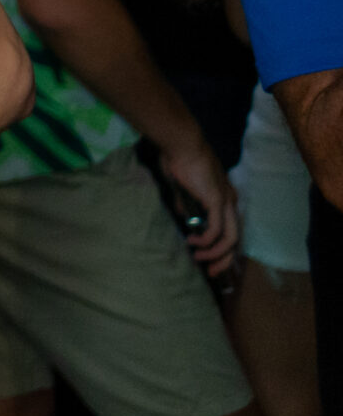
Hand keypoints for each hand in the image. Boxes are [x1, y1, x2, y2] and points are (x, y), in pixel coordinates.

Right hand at [157, 143, 240, 276]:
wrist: (181, 145)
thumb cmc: (179, 160)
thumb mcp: (182, 187)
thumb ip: (187, 204)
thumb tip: (185, 217)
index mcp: (224, 197)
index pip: (231, 228)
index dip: (222, 247)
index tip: (209, 259)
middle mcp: (231, 201)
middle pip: (236, 239)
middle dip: (224, 259)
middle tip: (210, 271)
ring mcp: (226, 202)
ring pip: (231, 238)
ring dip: (215, 253)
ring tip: (198, 257)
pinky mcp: (217, 202)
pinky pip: (217, 230)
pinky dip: (207, 241)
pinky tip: (194, 242)